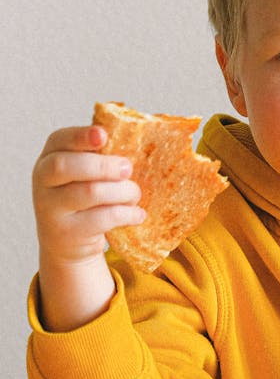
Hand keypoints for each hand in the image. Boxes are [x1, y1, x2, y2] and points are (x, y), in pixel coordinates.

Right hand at [32, 125, 144, 329]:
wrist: (67, 244)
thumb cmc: (84, 198)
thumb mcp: (84, 175)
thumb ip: (100, 157)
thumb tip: (138, 138)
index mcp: (49, 158)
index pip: (59, 140)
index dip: (81, 135)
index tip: (104, 135)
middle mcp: (42, 182)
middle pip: (66, 166)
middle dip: (103, 165)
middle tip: (127, 168)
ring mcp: (50, 209)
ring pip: (89, 192)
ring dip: (122, 191)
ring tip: (134, 193)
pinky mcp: (66, 233)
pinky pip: (101, 219)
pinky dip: (126, 214)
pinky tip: (137, 214)